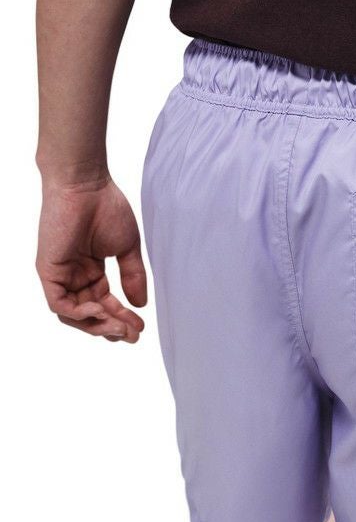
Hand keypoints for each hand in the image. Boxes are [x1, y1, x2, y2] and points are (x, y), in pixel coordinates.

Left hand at [36, 176, 146, 342]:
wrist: (86, 187)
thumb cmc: (107, 208)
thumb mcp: (127, 248)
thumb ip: (133, 276)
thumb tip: (140, 304)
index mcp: (91, 270)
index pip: (106, 303)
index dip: (123, 317)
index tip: (141, 327)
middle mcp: (74, 276)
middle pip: (91, 314)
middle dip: (112, 327)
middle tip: (133, 334)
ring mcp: (61, 276)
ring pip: (75, 315)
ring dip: (98, 325)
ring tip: (120, 327)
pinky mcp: (49, 272)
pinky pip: (60, 305)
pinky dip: (79, 313)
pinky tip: (101, 311)